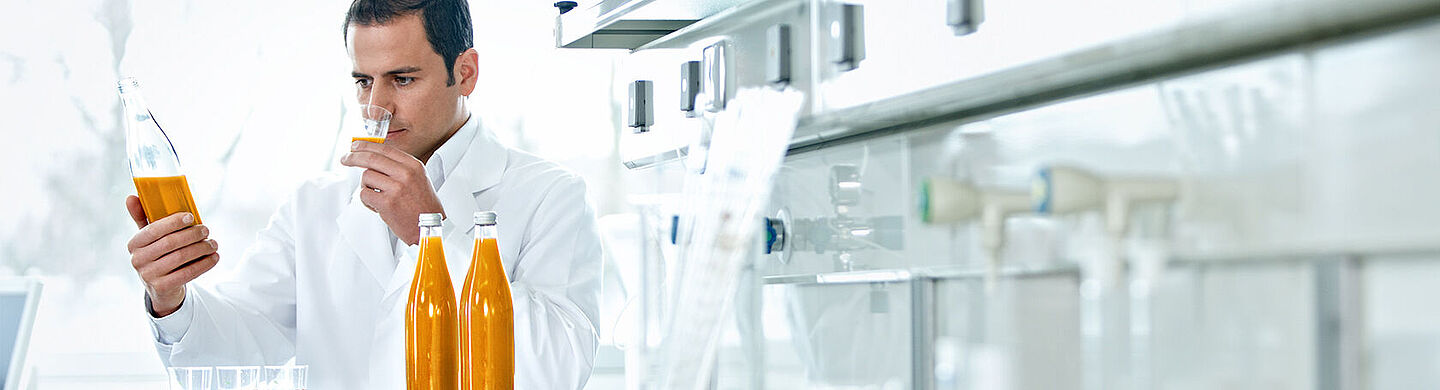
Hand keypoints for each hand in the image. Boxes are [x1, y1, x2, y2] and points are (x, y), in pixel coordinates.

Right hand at [125, 196, 219, 317]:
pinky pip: (187, 273)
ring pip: (180, 257)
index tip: (191, 216)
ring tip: (213, 244)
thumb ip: (143, 217)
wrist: (162, 288)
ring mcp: (148, 275)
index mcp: (134, 243)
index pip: (153, 229)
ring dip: (201, 248)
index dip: (173, 222)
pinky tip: (214, 258)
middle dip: (192, 234)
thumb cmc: (158, 254)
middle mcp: (137, 259)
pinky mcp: (162, 288)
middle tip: (207, 230)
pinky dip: (204, 264)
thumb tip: (131, 196)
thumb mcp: (150, 238)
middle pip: (170, 243)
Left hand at [340, 141, 444, 244]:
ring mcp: (396, 188)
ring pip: (366, 177)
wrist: (429, 228)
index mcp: (414, 165)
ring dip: (366, 186)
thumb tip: (373, 157)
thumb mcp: (418, 179)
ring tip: (377, 195)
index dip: (366, 145)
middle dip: (353, 157)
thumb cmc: (422, 205)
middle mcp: (406, 174)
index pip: (385, 149)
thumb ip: (399, 167)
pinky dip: (367, 201)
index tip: (355, 146)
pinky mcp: (387, 203)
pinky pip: (364, 194)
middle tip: (345, 159)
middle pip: (371, 158)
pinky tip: (377, 206)